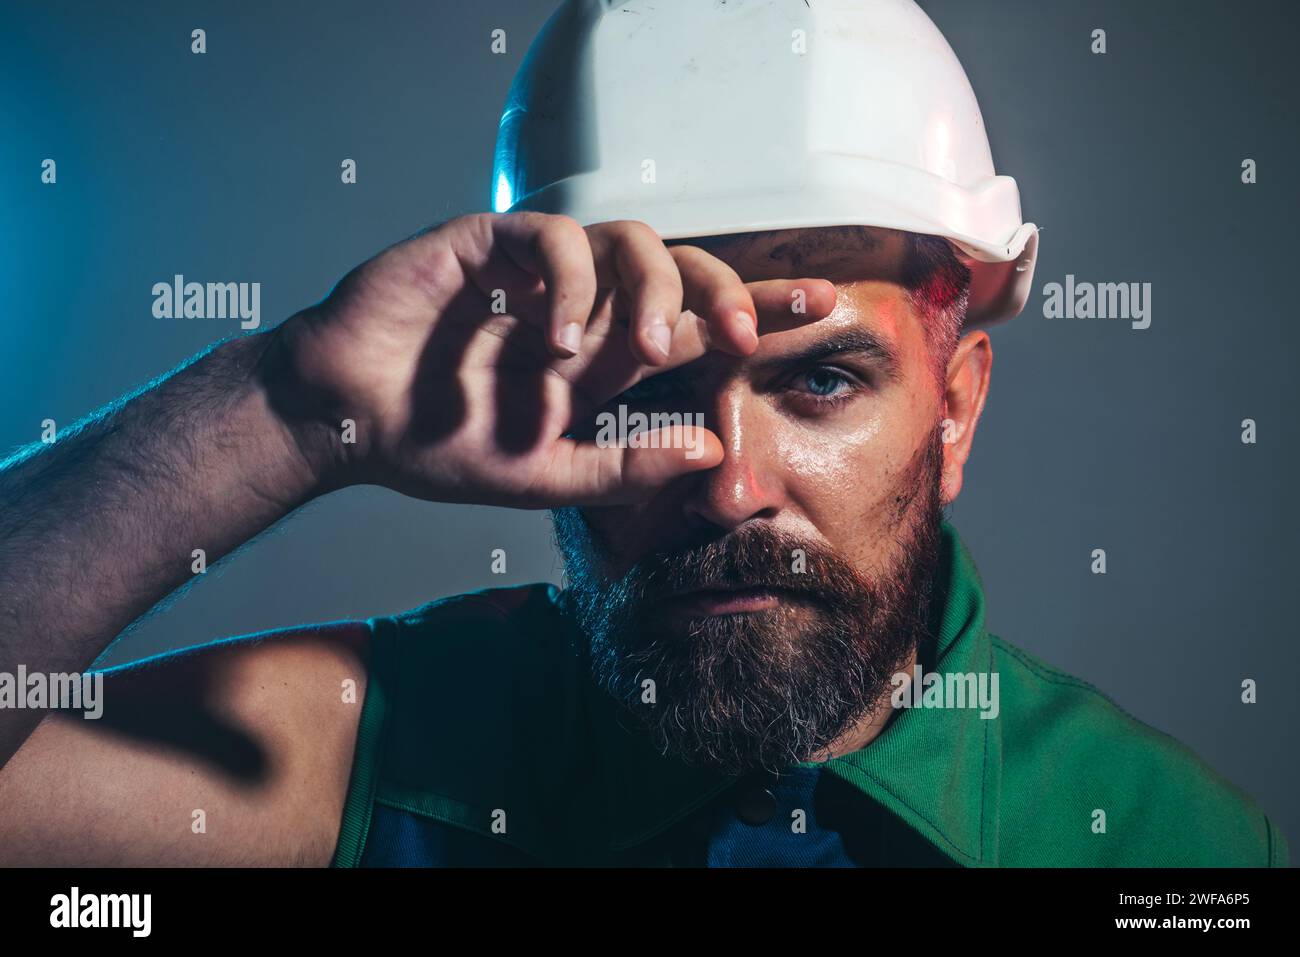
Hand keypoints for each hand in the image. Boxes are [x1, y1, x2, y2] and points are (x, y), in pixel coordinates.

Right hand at [267, 212, 835, 506]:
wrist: (347, 419)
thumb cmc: (439, 447)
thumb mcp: (547, 475)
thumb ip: (627, 466)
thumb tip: (710, 453)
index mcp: (604, 359)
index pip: (699, 327)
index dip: (762, 309)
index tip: (825, 308)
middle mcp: (585, 308)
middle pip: (683, 270)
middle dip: (732, 290)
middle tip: (754, 335)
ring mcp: (540, 273)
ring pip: (630, 242)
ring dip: (655, 290)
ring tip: (648, 349)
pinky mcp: (490, 245)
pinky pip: (554, 239)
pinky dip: (568, 285)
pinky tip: (555, 336)